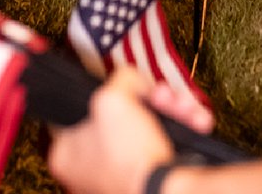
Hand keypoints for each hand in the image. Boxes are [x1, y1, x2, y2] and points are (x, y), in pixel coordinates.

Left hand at [47, 68, 212, 193]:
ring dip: (171, 109)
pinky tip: (193, 120)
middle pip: (122, 114)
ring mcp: (122, 173)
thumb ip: (120, 78)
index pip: (80, 110)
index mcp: (68, 153)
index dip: (106, 92)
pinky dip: (181, 127)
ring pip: (147, 124)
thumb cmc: (130, 156)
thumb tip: (132, 80)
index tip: (123, 87)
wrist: (166, 192)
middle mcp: (92, 167)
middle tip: (160, 95)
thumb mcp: (113, 97)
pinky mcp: (149, 176)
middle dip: (150, 98)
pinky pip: (164, 140)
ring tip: (183, 108)